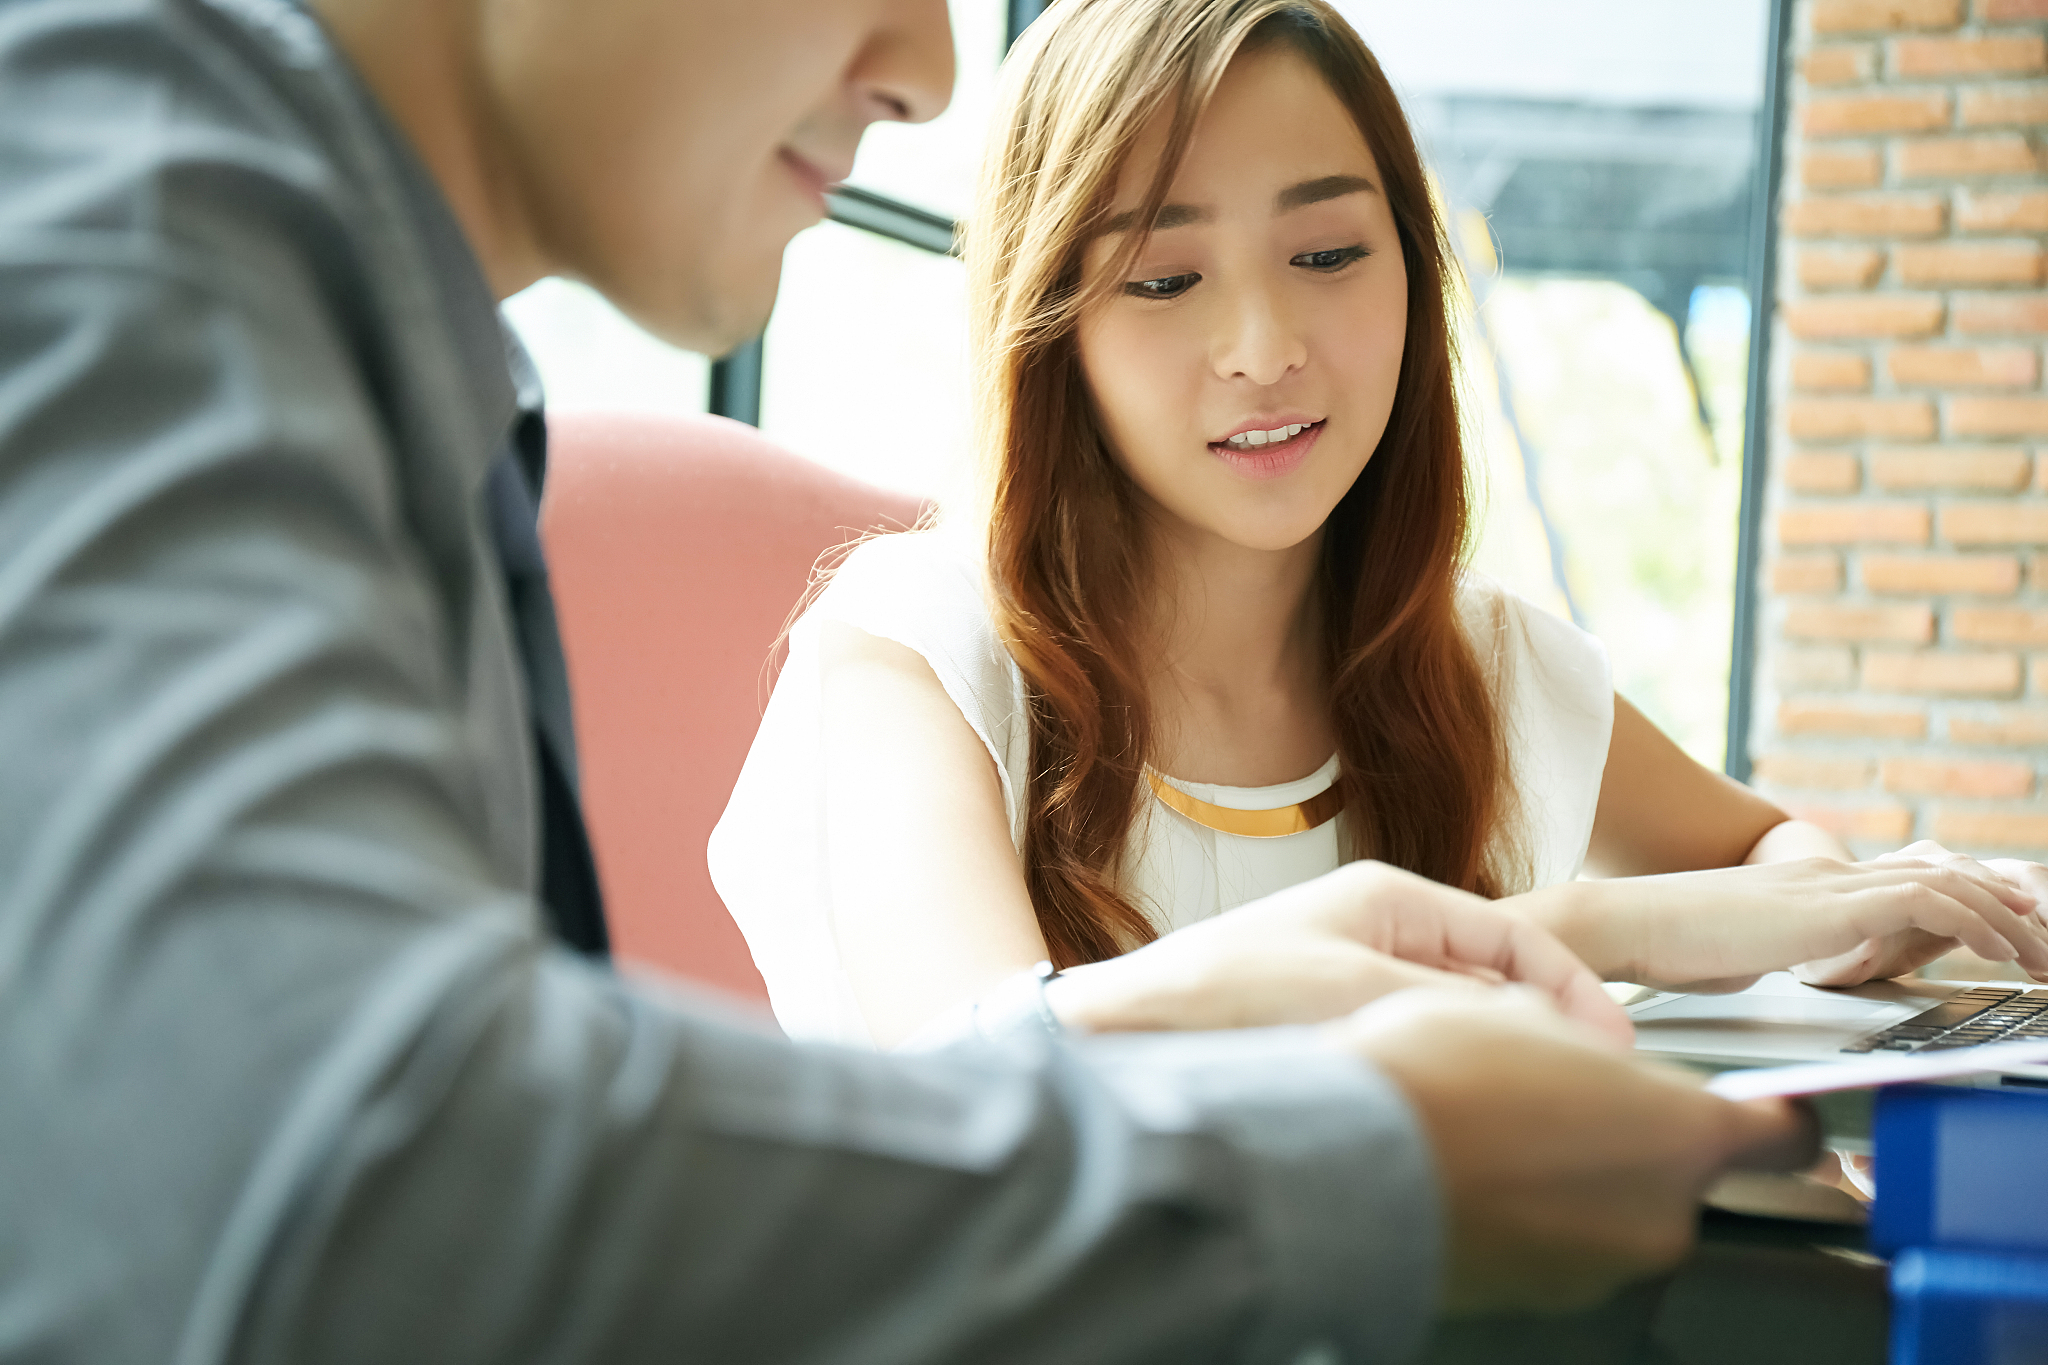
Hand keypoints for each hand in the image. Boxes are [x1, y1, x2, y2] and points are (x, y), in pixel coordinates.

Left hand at [1048, 860, 1631, 1042]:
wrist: (1130, 1031)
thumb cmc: (1225, 994)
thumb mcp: (1357, 990)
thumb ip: (1456, 1004)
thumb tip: (1537, 1030)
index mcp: (1388, 898)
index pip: (1515, 934)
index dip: (1574, 989)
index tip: (1616, 1043)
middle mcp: (1375, 930)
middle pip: (1492, 976)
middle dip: (1542, 1026)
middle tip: (1586, 1086)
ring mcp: (1354, 976)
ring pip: (1457, 1015)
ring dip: (1496, 1051)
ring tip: (1533, 1099)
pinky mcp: (1331, 1025)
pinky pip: (1416, 1043)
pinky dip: (1450, 1068)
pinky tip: (1460, 1105)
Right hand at [1333, 987, 1818, 1313]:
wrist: (1348, 1163)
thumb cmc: (1435, 1078)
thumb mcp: (1525, 1013)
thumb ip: (1593, 1045)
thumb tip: (1591, 1057)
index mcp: (1680, 1135)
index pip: (1785, 1135)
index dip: (1780, 1112)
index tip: (1769, 1101)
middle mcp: (1659, 1216)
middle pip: (1685, 1173)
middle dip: (1642, 1135)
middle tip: (1574, 1091)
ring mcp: (1600, 1266)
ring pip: (1618, 1208)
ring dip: (1582, 1173)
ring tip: (1505, 1125)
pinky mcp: (1542, 1295)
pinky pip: (1563, 1243)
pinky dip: (1537, 1211)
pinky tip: (1481, 1168)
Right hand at [1528, 856, 2047, 992]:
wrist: (1625, 923)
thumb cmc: (1661, 947)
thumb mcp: (1733, 957)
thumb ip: (1763, 958)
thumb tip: (1761, 979)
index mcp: (1805, 887)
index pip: (1904, 879)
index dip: (1965, 897)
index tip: (2005, 929)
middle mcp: (1825, 875)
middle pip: (1940, 872)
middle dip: (2003, 904)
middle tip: (2045, 939)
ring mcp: (1829, 884)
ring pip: (1947, 882)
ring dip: (2005, 917)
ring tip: (2041, 953)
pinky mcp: (1830, 905)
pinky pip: (1927, 902)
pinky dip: (1974, 922)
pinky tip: (1999, 951)